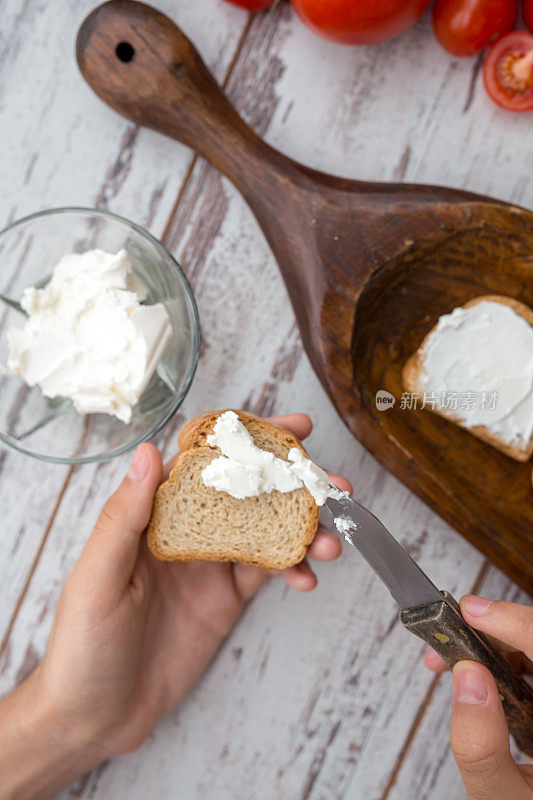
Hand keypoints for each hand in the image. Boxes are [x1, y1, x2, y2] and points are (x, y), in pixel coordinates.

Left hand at [0, 414, 349, 799]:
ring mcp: (209, 564)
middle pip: (247, 492)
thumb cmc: (82, 644)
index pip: (205, 462)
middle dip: (294, 483)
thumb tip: (148, 452)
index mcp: (153, 515)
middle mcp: (186, 531)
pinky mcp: (225, 599)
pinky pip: (266, 573)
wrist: (96, 715)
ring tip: (332, 540)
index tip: (293, 430)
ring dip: (302, 529)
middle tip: (333, 483)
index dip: (249, 440)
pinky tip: (308, 578)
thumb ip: (124, 516)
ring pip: (266, 531)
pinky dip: (292, 570)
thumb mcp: (97, 578)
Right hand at [424, 594, 532, 799]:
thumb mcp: (502, 798)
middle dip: (491, 634)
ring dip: (492, 647)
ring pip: (532, 651)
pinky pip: (530, 668)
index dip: (515, 623)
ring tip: (452, 661)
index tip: (472, 612)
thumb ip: (481, 746)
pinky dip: (501, 662)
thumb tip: (465, 676)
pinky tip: (476, 672)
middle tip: (446, 642)